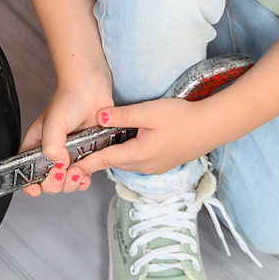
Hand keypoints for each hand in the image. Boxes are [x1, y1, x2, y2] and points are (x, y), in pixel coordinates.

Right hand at [18, 79, 111, 197]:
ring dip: (70, 184)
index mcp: (36, 146)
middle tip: (61, 172)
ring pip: (65, 184)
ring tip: (75, 172)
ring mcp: (69, 156)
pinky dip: (83, 181)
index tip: (36, 187)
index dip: (29, 184)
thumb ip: (51, 145)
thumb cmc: (69, 99)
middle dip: (54, 184)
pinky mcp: (85, 157)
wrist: (93, 91)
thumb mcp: (53, 122)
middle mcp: (51, 154)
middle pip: (47, 183)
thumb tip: (59, 164)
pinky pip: (82, 178)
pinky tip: (85, 173)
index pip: (26, 172)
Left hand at [67, 97, 218, 180]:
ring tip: (94, 148)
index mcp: (139, 154)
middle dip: (95, 160)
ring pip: (125, 162)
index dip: (84, 163)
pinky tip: (124, 143)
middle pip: (113, 162)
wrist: (213, 126)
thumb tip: (98, 117)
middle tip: (74, 154)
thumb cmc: (183, 117)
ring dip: (111, 156)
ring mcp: (155, 167)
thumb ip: (122, 115)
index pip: (104, 160)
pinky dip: (126, 155)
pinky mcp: (163, 163)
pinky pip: (138, 161)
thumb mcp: (149, 112)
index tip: (66, 168)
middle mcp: (145, 166)